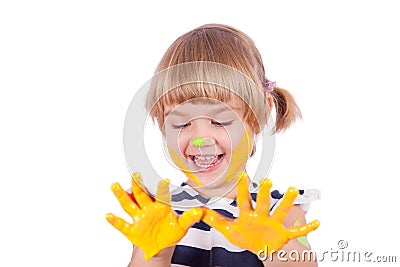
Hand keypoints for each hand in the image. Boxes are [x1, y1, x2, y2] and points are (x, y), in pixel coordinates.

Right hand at [106, 173, 202, 259]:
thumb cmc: (169, 233)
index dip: (163, 189)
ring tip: (115, 186)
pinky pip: (122, 225)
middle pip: (142, 195)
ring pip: (129, 205)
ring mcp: (139, 218)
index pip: (162, 196)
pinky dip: (115, 221)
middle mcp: (148, 209)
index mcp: (161, 207)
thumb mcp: (181, 226)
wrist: (159, 246)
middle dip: (138, 185)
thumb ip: (189, 219)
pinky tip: (108, 215)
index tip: (164, 181)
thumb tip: (198, 212)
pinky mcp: (132, 230)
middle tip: (136, 174)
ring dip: (122, 196)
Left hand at [201, 173, 318, 254]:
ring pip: (280, 211)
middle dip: (264, 193)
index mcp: (248, 214)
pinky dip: (307, 228)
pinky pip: (297, 231)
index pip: (243, 200)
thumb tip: (199, 211)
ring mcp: (274, 224)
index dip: (241, 188)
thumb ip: (214, 220)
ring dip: (286, 202)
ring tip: (292, 189)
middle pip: (263, 203)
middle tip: (266, 180)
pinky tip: (318, 222)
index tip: (240, 174)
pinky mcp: (283, 234)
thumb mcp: (228, 230)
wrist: (258, 249)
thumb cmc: (244, 237)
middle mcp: (262, 216)